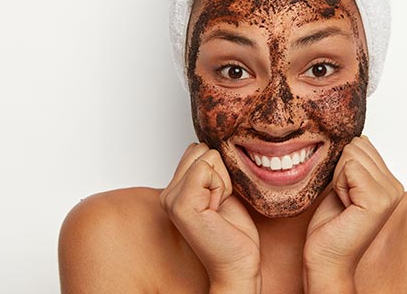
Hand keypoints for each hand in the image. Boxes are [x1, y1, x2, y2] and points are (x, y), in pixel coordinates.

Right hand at [160, 143, 260, 292]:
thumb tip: (212, 144)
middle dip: (220, 173)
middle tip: (219, 203)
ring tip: (218, 207)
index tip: (219, 198)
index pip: (198, 149)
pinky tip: (216, 210)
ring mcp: (171, 199)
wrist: (238, 263)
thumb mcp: (220, 190)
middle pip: (202, 149)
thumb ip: (209, 169)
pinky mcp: (180, 204)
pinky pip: (205, 170)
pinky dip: (220, 187)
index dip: (218, 170)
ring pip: (206, 157)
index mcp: (175, 189)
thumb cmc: (233, 231)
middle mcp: (168, 193)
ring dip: (222, 181)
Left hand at [303, 136, 403, 292]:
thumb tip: (359, 137)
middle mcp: (395, 186)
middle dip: (340, 170)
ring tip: (344, 203)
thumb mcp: (343, 184)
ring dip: (339, 179)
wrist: (326, 258)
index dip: (342, 166)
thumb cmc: (331, 225)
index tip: (345, 193)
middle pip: (356, 146)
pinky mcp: (378, 201)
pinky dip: (338, 185)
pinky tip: (344, 206)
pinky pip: (350, 169)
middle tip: (343, 199)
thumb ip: (354, 162)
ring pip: (351, 156)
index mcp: (389, 181)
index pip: (361, 143)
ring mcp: (390, 193)